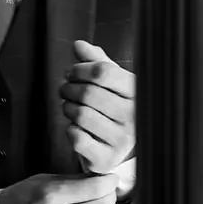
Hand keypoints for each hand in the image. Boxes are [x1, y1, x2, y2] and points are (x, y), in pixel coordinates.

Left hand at [61, 40, 135, 172]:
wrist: (122, 149)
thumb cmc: (115, 110)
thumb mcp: (113, 84)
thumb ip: (97, 63)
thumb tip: (79, 45)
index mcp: (138, 93)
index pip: (104, 72)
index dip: (80, 69)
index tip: (71, 72)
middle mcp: (134, 116)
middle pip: (89, 93)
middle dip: (69, 88)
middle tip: (64, 89)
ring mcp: (121, 139)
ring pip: (81, 115)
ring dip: (68, 108)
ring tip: (69, 106)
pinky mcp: (106, 158)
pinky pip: (77, 138)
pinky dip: (70, 130)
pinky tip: (75, 127)